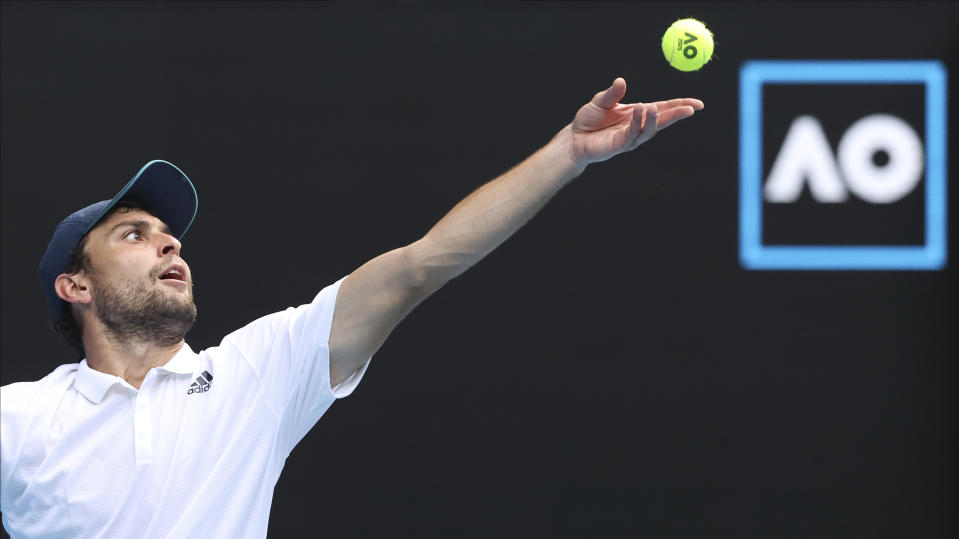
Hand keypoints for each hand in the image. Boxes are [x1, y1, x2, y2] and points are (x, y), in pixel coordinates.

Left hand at [569, 77, 703, 164]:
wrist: (574, 138)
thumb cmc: (589, 120)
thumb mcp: (601, 101)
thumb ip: (612, 93)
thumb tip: (621, 81)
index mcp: (638, 114)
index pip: (664, 108)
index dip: (680, 105)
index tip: (698, 103)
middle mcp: (638, 126)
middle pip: (662, 121)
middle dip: (677, 115)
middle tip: (692, 108)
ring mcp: (630, 137)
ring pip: (649, 130)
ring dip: (655, 119)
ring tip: (656, 107)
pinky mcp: (620, 145)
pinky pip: (632, 134)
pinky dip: (638, 123)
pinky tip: (641, 110)